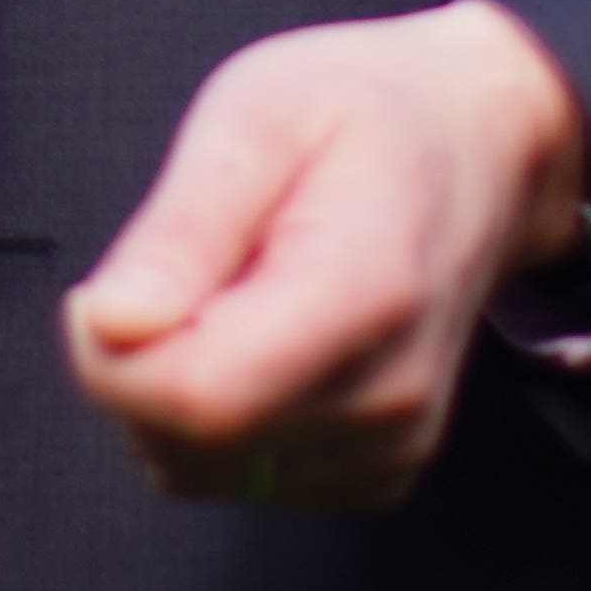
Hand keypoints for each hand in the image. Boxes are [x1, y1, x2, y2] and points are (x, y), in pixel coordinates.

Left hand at [60, 0, 590, 509]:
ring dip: (170, 390)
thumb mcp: (257, 115)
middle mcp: (391, 393)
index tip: (115, 284)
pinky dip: (216, 416)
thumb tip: (112, 324)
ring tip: (228, 290)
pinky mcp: (376, 471)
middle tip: (179, 268)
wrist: (478, 148)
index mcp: (366, 292)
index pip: (199, 397)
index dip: (114, 353)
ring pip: (197, 469)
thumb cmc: (365, 115)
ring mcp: (391, 443)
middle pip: (188, 443)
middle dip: (135, 365)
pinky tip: (255, 334)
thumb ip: (183, 228)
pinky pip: (235, 475)